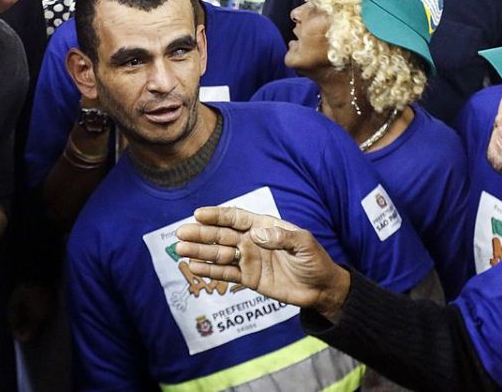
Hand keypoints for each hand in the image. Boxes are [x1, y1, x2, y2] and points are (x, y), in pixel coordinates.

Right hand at [175, 206, 350, 321]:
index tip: (198, 214)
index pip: (235, 217)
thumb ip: (282, 238)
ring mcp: (248, 259)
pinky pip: (225, 273)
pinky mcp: (248, 278)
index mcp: (263, 226)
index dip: (217, 215)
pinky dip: (209, 270)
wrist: (321, 288)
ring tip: (180, 251)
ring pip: (219, 254)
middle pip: (221, 235)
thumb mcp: (304, 244)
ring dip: (200, 252)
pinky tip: (194, 268)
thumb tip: (257, 235)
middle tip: (181, 233)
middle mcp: (251, 241)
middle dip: (201, 234)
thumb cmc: (315, 260)